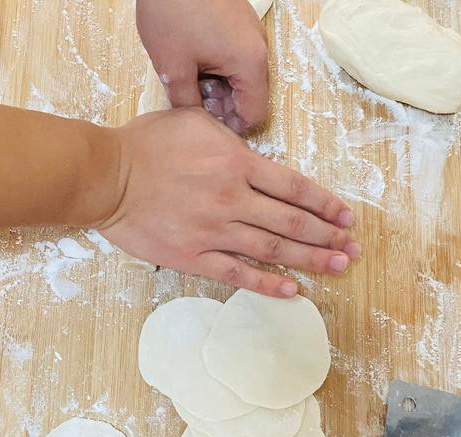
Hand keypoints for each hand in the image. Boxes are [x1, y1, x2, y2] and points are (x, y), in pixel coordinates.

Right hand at [98, 109, 359, 297]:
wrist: (108, 178)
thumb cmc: (147, 145)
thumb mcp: (195, 123)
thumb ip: (232, 142)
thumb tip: (255, 158)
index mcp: (236, 165)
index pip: (293, 187)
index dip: (325, 203)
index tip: (346, 216)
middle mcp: (232, 200)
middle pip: (291, 221)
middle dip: (327, 235)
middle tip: (353, 249)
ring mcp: (214, 232)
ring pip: (272, 249)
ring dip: (309, 259)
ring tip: (337, 267)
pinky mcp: (194, 257)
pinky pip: (237, 274)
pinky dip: (266, 283)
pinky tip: (292, 290)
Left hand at [137, 0, 268, 132]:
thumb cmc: (172, 10)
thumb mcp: (172, 67)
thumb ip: (186, 102)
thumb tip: (194, 120)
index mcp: (249, 63)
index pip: (255, 114)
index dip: (232, 127)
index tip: (207, 127)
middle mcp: (258, 48)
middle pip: (251, 95)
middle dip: (224, 105)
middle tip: (192, 101)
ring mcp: (251, 32)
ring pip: (242, 75)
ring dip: (219, 85)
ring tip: (188, 78)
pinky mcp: (239, 21)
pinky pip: (236, 55)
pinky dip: (219, 65)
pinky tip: (193, 59)